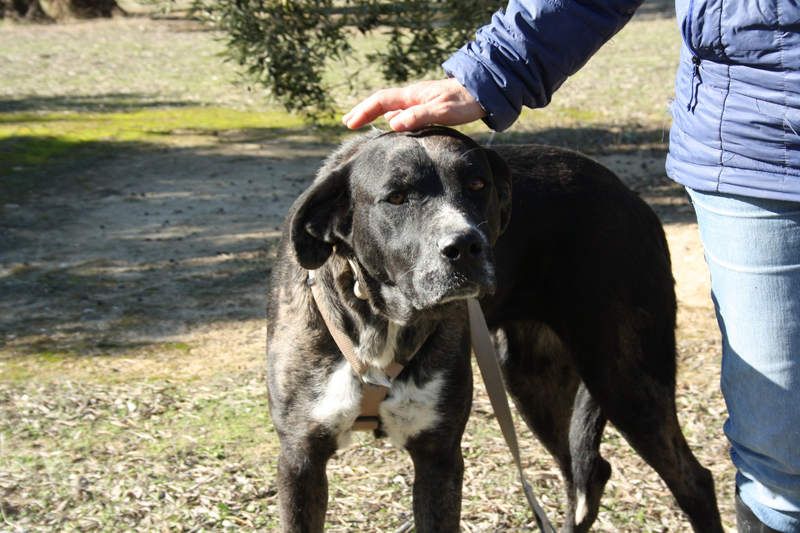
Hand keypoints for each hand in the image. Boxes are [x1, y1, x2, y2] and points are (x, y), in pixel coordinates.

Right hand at [342, 78, 485, 130]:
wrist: (484, 93)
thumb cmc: (465, 102)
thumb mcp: (441, 111)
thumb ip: (418, 117)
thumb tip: (391, 124)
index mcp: (412, 96)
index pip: (380, 101)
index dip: (363, 111)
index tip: (349, 123)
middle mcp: (413, 97)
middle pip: (382, 103)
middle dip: (364, 112)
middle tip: (348, 122)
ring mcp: (420, 102)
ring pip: (391, 108)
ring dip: (375, 116)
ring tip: (364, 125)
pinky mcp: (428, 108)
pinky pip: (403, 114)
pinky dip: (390, 120)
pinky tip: (392, 128)